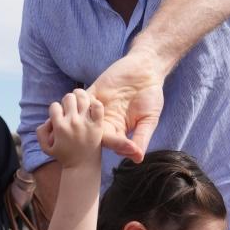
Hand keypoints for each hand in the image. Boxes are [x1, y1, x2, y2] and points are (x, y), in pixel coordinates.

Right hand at [37, 89, 103, 166]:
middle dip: (67, 100)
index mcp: (59, 127)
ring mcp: (86, 123)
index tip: (60, 116)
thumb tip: (48, 120)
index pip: (54, 106)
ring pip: (82, 98)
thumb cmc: (64, 157)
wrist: (82, 167)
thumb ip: (41, 132)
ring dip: (80, 97)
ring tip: (81, 103)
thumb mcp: (46, 148)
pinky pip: (98, 107)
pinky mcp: (97, 126)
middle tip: (71, 108)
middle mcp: (72, 123)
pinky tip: (91, 108)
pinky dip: (95, 103)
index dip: (56, 109)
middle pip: (68, 97)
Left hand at [86, 47, 165, 162]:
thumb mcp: (149, 119)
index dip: (117, 146)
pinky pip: (81, 99)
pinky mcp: (93, 91)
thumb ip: (142, 138)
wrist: (146, 71)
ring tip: (80, 126)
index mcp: (119, 130)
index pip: (113, 142)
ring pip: (84, 118)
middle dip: (92, 138)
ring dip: (80, 121)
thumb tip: (138, 158)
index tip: (126, 148)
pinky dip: (79, 102)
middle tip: (90, 142)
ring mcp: (98, 107)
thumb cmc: (151, 96)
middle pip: (94, 133)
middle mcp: (106, 121)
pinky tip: (81, 105)